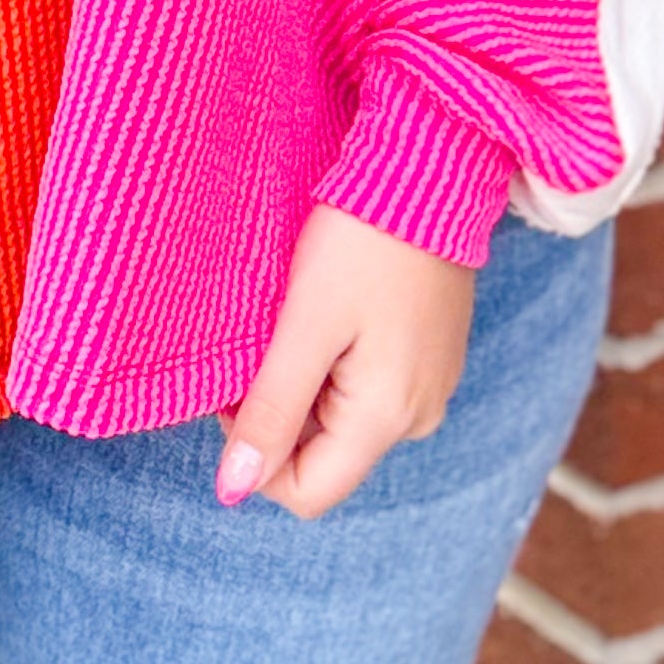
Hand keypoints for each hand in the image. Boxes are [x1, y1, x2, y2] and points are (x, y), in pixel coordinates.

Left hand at [217, 203, 479, 520]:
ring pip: (342, 422)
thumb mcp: (305, 325)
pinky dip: (335, 366)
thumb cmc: (362, 240)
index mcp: (388, 418)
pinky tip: (331, 312)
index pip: (305, 492)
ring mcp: (431, 387)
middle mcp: (419, 417)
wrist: (431, 171)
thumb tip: (231, 490)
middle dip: (280, 415)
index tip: (238, 385)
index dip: (254, 455)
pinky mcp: (431, 357)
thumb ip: (270, 412)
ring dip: (306, 386)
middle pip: (324, 457)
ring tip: (298, 320)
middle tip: (264, 342)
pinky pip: (368, 390)